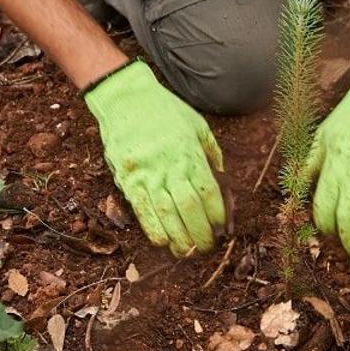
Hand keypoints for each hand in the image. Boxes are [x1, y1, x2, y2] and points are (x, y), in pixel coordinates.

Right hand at [84, 60, 225, 255]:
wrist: (126, 98)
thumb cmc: (165, 111)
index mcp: (189, 153)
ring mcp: (146, 174)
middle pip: (189, 208)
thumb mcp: (197, 125)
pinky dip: (154, 229)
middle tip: (207, 247)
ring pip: (166, 214)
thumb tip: (223, 180)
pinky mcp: (127, 179)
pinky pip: (141, 211)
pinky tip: (163, 242)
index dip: (217, 216)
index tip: (221, 228)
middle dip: (201, 233)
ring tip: (188, 252)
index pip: (208, 192)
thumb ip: (211, 153)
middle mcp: (169, 166)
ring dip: (179, 238)